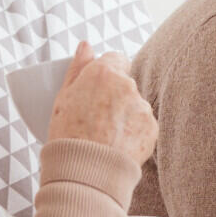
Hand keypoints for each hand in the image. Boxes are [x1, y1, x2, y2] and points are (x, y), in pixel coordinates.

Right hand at [47, 41, 159, 170]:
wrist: (86, 170)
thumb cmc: (68, 135)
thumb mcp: (63, 97)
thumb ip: (78, 68)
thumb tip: (86, 46)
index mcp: (104, 73)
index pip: (115, 58)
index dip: (106, 72)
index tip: (97, 86)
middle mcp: (127, 85)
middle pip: (125, 83)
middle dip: (114, 95)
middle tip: (96, 116)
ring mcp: (142, 107)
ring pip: (135, 105)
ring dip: (125, 114)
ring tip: (105, 134)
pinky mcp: (152, 128)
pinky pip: (143, 125)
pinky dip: (133, 132)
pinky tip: (116, 144)